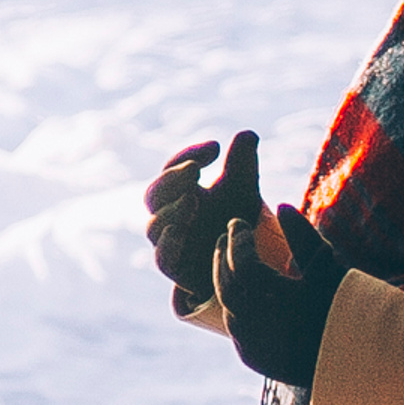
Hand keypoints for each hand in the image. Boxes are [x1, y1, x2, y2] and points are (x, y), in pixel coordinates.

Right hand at [145, 131, 261, 306]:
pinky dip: (169, 244)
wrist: (244, 266)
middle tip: (194, 169)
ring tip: (193, 198)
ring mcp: (169, 243)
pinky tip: (182, 229)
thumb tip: (248, 134)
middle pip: (154, 194)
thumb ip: (242, 164)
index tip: (216, 147)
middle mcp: (168, 216)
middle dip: (172, 180)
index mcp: (179, 192)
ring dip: (172, 210)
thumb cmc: (237, 222)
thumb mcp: (244, 190)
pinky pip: (164, 258)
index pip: (173, 169)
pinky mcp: (177, 270)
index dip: (188, 154)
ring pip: (155, 226)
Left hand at [217, 203, 344, 386]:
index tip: (238, 222)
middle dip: (223, 256)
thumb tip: (282, 206)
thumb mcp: (329, 270)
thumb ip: (303, 237)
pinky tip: (238, 292)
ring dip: (225, 281)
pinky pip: (234, 328)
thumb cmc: (348, 311)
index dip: (237, 239)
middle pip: (227, 283)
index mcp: (275, 300)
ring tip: (228, 259)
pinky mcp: (253, 359)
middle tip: (225, 236)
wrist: (361, 364)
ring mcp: (252, 345)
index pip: (241, 262)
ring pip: (227, 306)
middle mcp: (257, 325)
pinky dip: (234, 307)